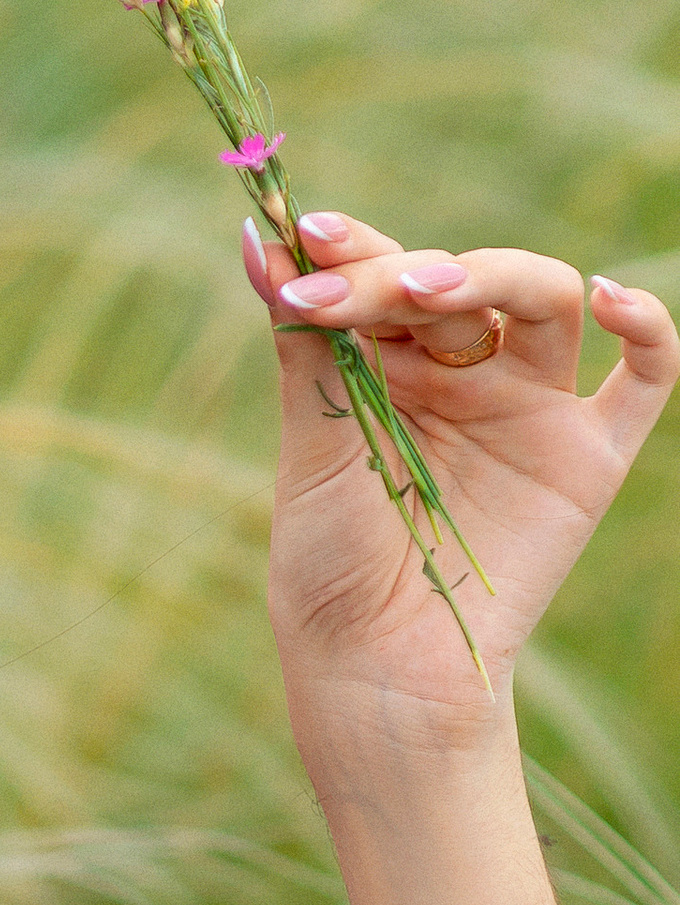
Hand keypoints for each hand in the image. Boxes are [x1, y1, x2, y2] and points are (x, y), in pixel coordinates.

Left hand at [242, 208, 676, 778]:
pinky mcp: (588, 457)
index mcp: (391, 365)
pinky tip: (609, 298)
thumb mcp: (310, 445)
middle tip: (357, 289)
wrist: (375, 669)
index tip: (307, 237)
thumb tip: (263, 235)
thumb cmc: (330, 567)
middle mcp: (466, 373)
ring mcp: (531, 408)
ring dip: (493, 277)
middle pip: (461, 280)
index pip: (387, 276)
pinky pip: (646, 376)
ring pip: (544, 299)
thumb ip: (305, 343)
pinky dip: (647, 325)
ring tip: (433, 289)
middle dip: (405, 274)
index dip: (355, 250)